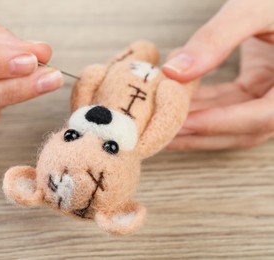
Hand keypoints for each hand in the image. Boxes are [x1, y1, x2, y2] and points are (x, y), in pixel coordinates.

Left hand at [163, 0, 273, 149]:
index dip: (223, 122)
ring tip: (162, 120)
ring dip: (197, 122)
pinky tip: (176, 100)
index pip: (265, 115)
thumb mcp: (254, 8)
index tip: (184, 123)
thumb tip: (173, 72)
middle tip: (163, 131)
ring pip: (233, 120)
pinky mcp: (257, 86)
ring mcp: (273, 93)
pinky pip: (227, 103)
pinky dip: (202, 103)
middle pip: (245, 129)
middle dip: (202, 131)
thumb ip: (216, 38)